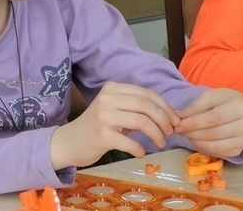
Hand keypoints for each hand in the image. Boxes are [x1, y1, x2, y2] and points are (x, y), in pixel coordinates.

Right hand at [49, 81, 179, 168]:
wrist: (68, 143)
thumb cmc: (96, 127)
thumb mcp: (115, 110)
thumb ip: (137, 109)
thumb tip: (170, 115)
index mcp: (113, 88)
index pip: (147, 94)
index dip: (165, 107)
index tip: (175, 120)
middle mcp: (108, 98)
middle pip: (147, 106)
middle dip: (164, 120)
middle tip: (170, 132)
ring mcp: (104, 116)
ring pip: (142, 122)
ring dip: (156, 134)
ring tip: (160, 143)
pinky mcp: (102, 135)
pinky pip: (130, 142)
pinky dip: (140, 149)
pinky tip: (141, 154)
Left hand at [174, 88, 242, 158]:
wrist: (241, 110)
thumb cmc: (225, 101)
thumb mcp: (211, 96)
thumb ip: (196, 106)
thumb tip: (179, 118)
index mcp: (242, 106)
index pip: (214, 118)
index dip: (194, 122)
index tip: (178, 124)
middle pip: (214, 133)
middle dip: (193, 133)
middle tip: (179, 131)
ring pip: (216, 145)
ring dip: (196, 141)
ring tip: (186, 135)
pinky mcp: (240, 150)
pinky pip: (219, 153)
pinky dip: (204, 148)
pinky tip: (196, 140)